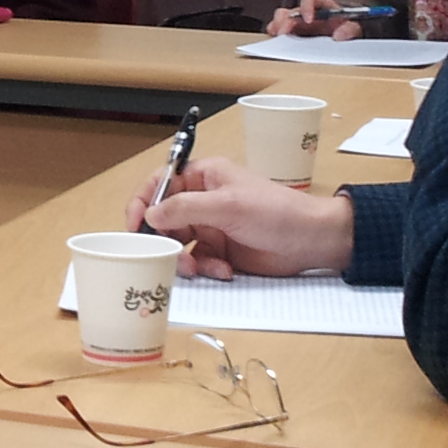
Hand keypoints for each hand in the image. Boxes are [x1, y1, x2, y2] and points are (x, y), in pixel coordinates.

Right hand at [130, 155, 353, 278]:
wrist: (312, 240)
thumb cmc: (276, 213)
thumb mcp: (228, 206)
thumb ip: (185, 209)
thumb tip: (150, 213)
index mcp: (204, 177)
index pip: (160, 182)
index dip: (142, 201)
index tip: (135, 225)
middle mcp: (203, 199)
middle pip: (163, 217)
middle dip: (162, 238)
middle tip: (164, 255)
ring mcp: (211, 226)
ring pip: (177, 243)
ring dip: (183, 258)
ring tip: (198, 268)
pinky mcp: (221, 250)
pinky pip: (197, 261)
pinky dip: (205, 268)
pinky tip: (224, 270)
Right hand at [268, 0, 359, 40]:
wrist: (344, 38)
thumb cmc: (346, 29)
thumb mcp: (353, 28)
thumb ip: (350, 29)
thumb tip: (339, 35)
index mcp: (321, 6)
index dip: (306, 7)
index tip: (307, 20)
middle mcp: (307, 12)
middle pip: (291, 10)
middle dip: (285, 20)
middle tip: (284, 32)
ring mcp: (297, 22)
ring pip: (281, 17)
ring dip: (278, 24)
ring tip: (276, 33)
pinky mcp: (292, 33)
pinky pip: (278, 29)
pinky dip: (275, 32)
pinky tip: (273, 36)